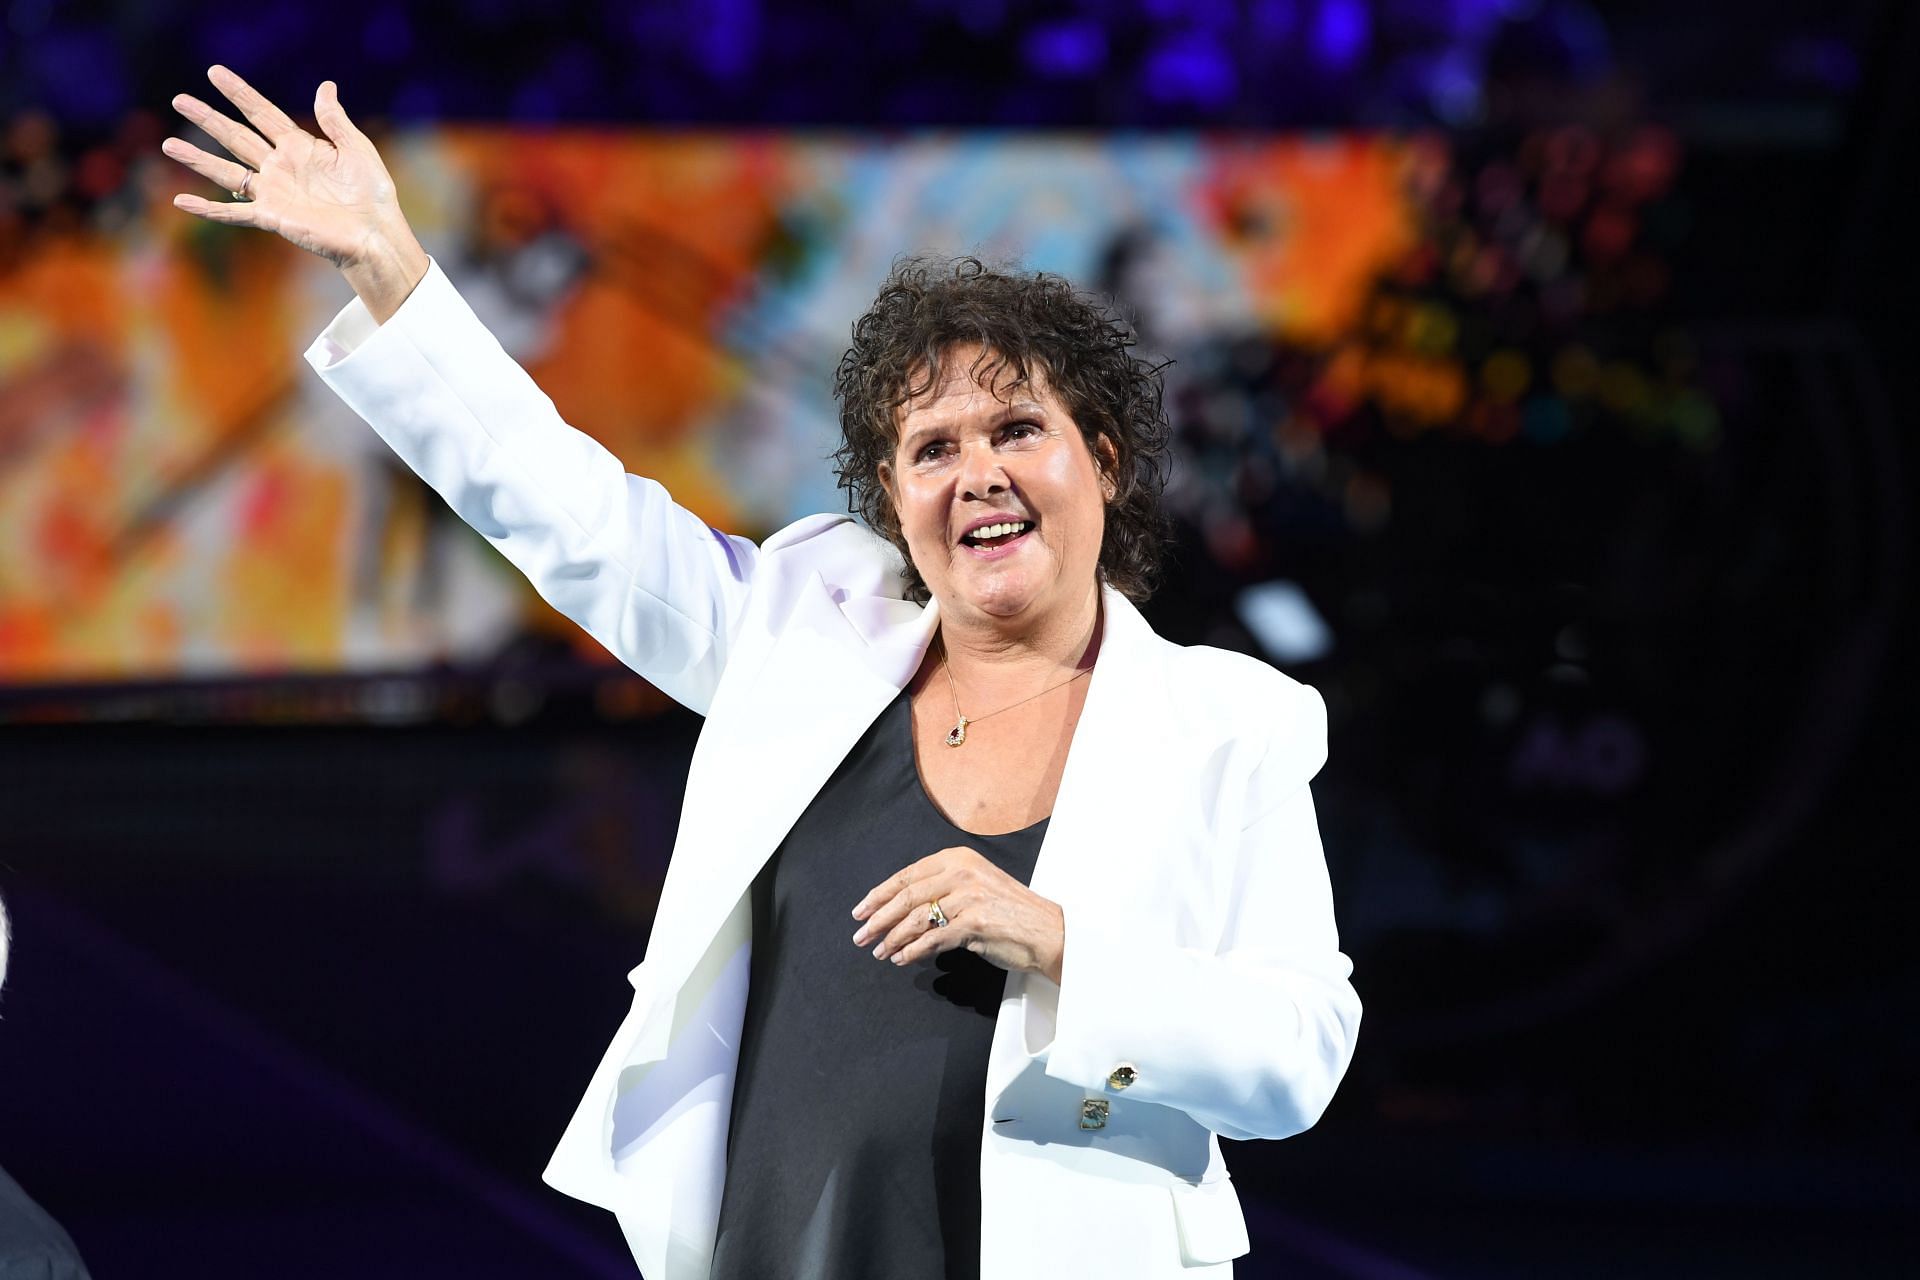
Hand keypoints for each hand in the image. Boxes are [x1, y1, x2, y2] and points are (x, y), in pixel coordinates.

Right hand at [163, 66, 426, 319]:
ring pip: (226, 171)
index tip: (214, 72)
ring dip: (197, 159)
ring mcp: (274, 192)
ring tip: (167, 145)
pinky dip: (208, 209)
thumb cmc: (373, 195)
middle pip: (236, 136)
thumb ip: (335, 121)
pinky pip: (234, 213)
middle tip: (178, 99)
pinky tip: (181, 201)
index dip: (239, 92)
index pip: (262, 113)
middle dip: (207, 118)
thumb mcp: (357, 149)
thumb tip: (325, 86)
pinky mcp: (273, 217)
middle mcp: (280, 166)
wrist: (377, 234)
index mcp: (300, 146)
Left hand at [852, 846, 1064, 982]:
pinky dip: (912, 952)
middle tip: (860, 935)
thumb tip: (900, 910)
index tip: (861, 910)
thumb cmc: (1010, 912)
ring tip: (879, 952)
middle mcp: (962, 872)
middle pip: (906, 896)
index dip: (879, 894)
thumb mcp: (975, 885)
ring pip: (915, 919)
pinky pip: (932, 939)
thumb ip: (942, 889)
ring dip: (892, 938)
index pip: (907, 875)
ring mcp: (968, 897)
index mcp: (958, 858)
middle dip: (877, 918)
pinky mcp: (974, 923)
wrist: (1047, 932)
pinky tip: (902, 959)